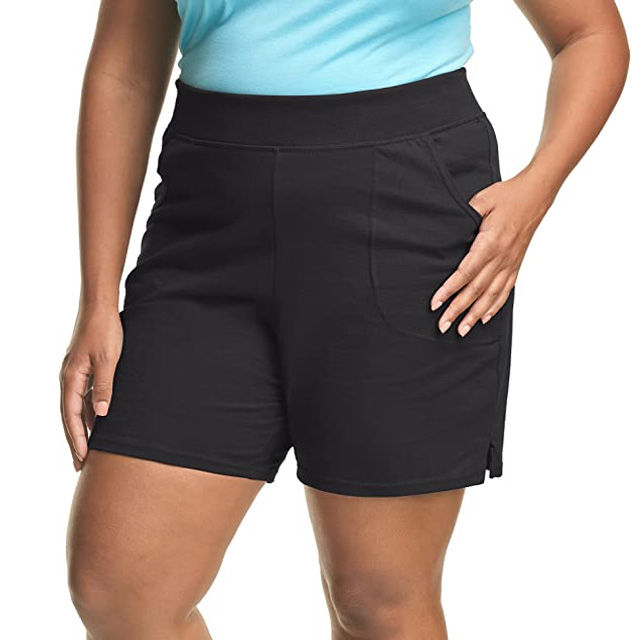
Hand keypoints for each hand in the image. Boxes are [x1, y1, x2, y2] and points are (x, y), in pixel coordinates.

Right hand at [59, 306, 122, 469]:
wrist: (101, 307)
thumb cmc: (105, 331)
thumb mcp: (108, 360)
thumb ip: (105, 387)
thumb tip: (101, 414)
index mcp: (71, 378)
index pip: (72, 416)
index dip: (77, 438)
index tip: (82, 457)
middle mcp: (70, 378)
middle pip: (71, 416)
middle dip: (76, 440)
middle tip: (80, 464)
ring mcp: (76, 373)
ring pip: (77, 407)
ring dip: (82, 428)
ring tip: (89, 449)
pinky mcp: (85, 368)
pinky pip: (84, 396)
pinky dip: (89, 412)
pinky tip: (98, 421)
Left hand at [430, 171, 552, 335]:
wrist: (537, 194)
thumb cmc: (508, 195)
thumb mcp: (481, 200)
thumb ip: (465, 216)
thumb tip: (447, 228)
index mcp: (490, 243)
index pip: (466, 273)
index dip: (449, 290)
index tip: (436, 303)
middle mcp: (501, 258)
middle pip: (476, 290)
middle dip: (458, 310)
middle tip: (443, 325)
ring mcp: (510, 263)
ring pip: (491, 295)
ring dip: (475, 315)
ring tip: (462, 330)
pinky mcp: (516, 264)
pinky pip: (506, 290)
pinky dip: (495, 306)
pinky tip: (485, 318)